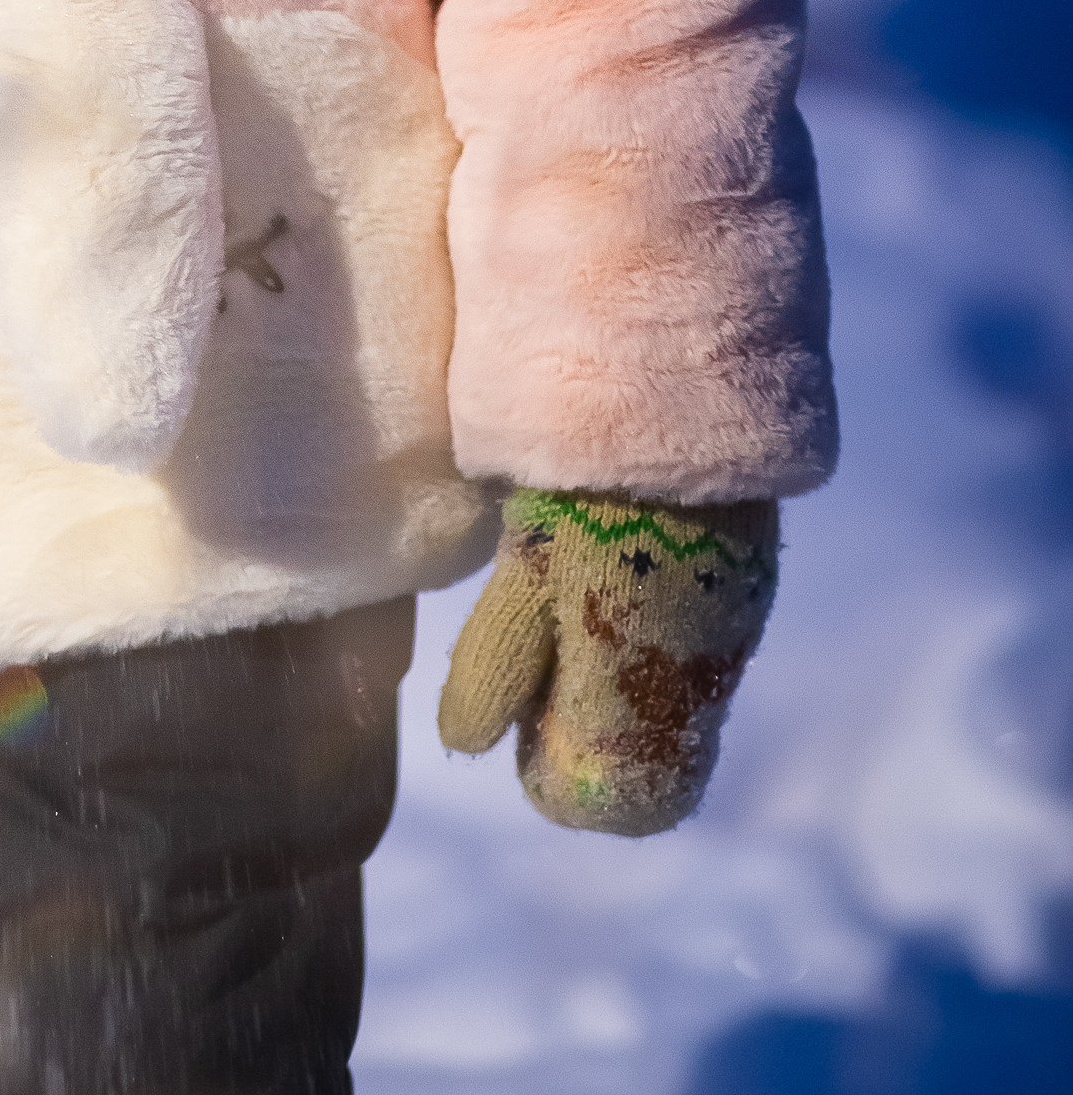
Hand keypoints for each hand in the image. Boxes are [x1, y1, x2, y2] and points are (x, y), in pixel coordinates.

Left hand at [437, 487, 777, 834]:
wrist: (674, 407)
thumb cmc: (581, 494)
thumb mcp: (523, 575)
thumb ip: (497, 664)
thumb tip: (464, 744)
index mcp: (641, 694)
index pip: (615, 803)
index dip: (558, 778)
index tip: (522, 728)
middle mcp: (700, 686)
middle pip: (652, 770)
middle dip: (591, 745)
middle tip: (541, 679)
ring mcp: (732, 641)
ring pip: (677, 716)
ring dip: (625, 701)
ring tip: (572, 626)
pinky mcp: (747, 597)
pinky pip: (698, 665)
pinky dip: (655, 660)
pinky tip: (616, 599)